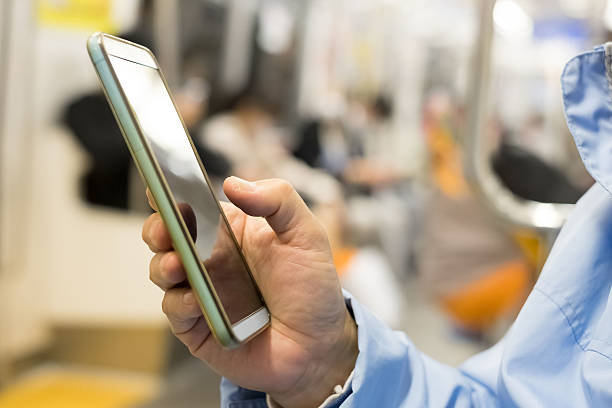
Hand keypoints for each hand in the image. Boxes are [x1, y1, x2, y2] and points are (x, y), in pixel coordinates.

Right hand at [143, 177, 357, 406]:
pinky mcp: (197, 326)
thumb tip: (233, 184)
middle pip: (167, 236)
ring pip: (162, 272)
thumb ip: (278, 199)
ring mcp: (202, 291)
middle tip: (165, 230)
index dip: (172, 195)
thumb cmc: (313, 286)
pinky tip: (195, 300)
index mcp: (231, 231)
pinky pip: (175, 311)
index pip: (193, 206)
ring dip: (162, 266)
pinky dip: (179, 303)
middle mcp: (211, 258)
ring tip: (177, 265)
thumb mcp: (306, 233)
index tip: (161, 188)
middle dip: (157, 229)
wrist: (320, 344)